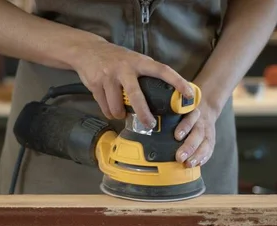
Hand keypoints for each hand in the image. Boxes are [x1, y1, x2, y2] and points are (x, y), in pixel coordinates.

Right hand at [69, 39, 194, 127]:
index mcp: (139, 62)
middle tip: (150, 124)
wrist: (87, 50)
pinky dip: (109, 113)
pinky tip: (111, 109)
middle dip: (143, 113)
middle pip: (136, 96)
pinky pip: (105, 108)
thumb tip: (166, 95)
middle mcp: (124, 68)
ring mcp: (109, 77)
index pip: (162, 70)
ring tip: (122, 114)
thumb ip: (146, 74)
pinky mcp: (96, 85)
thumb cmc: (116, 59)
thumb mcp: (134, 60)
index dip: (177, 82)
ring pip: (117, 107)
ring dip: (120, 115)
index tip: (189, 95)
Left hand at [173, 99, 218, 167]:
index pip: (189, 118)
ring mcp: (207, 130)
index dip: (184, 127)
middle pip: (197, 133)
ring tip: (188, 164)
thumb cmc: (184, 113)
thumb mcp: (176, 111)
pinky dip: (204, 157)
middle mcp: (200, 121)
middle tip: (180, 157)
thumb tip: (149, 127)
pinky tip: (198, 164)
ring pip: (205, 142)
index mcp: (191, 113)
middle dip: (189, 147)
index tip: (177, 136)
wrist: (205, 109)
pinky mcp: (211, 138)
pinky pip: (210, 148)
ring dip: (197, 155)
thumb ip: (167, 118)